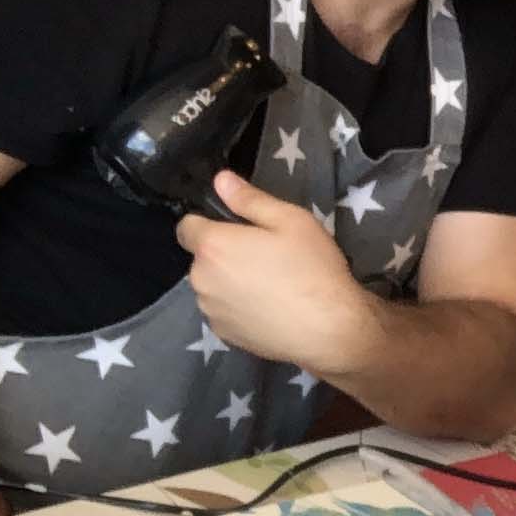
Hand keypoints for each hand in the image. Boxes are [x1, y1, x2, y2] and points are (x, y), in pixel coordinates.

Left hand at [177, 169, 380, 375]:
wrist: (329, 330)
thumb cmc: (312, 268)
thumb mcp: (290, 220)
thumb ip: (249, 199)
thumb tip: (220, 180)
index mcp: (213, 246)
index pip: (186, 226)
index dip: (208, 223)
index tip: (237, 229)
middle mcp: (201, 279)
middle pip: (202, 258)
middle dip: (223, 254)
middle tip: (264, 256)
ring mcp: (210, 311)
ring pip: (212, 286)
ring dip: (229, 282)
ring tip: (268, 286)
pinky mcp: (224, 335)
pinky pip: (223, 311)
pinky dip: (237, 308)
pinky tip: (268, 309)